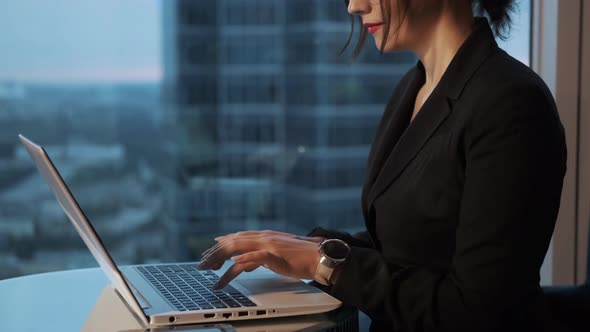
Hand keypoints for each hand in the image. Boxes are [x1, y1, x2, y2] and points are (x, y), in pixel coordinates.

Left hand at [197, 230, 321, 289]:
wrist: (319, 256)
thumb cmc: (300, 257)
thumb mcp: (276, 254)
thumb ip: (260, 255)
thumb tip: (245, 261)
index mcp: (264, 237)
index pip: (237, 238)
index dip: (221, 244)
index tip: (207, 252)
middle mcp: (264, 238)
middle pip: (233, 242)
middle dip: (215, 252)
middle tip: (202, 263)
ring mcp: (270, 245)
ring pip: (240, 248)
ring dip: (223, 258)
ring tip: (210, 269)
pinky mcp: (277, 255)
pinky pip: (257, 256)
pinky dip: (245, 259)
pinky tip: (235, 264)